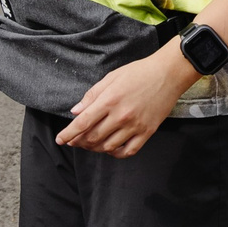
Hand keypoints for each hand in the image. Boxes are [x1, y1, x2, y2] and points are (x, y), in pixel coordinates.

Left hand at [57, 44, 191, 156]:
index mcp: (109, 100)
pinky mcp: (147, 132)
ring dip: (95, 148)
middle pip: (93, 138)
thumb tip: (76, 112)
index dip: (68, 134)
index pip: (82, 123)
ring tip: (91, 144)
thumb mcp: (111, 78)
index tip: (60, 140)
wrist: (168, 74)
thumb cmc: (139, 72)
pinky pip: (128, 151)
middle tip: (75, 141)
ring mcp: (135, 126)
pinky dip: (116, 154)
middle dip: (79, 142)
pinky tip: (110, 148)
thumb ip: (92, 96)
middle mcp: (121, 116)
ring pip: (108, 147)